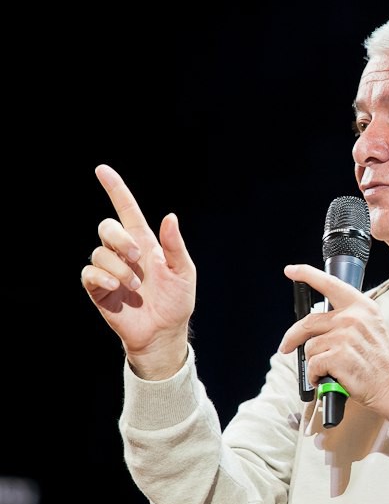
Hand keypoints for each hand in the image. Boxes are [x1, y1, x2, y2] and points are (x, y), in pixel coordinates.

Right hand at [80, 164, 196, 378]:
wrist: (165, 332)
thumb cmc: (177, 302)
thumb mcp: (184, 272)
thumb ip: (175, 246)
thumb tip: (169, 217)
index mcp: (145, 243)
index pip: (127, 210)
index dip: (115, 189)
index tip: (102, 170)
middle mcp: (124, 253)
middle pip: (106, 226)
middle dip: (119, 238)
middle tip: (137, 257)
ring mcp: (110, 270)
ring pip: (99, 252)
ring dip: (119, 268)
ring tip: (134, 287)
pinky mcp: (99, 289)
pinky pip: (89, 273)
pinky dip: (103, 277)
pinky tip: (118, 288)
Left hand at [279, 264, 388, 421]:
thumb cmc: (383, 362)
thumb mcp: (372, 329)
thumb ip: (348, 320)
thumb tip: (319, 326)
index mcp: (362, 307)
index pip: (330, 284)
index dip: (307, 274)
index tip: (291, 270)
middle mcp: (353, 317)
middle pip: (308, 322)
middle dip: (292, 337)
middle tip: (287, 346)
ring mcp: (345, 336)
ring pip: (310, 347)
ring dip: (314, 362)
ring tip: (328, 370)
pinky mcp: (338, 356)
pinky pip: (312, 364)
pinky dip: (315, 375)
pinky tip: (327, 378)